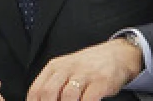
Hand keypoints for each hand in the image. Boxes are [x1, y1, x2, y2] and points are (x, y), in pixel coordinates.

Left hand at [27, 38, 142, 100]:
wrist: (115, 55)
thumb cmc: (86, 67)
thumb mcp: (65, 70)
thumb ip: (52, 85)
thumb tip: (39, 100)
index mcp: (54, 67)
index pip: (36, 89)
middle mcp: (66, 69)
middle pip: (49, 92)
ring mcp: (84, 75)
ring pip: (68, 96)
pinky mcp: (101, 82)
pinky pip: (89, 99)